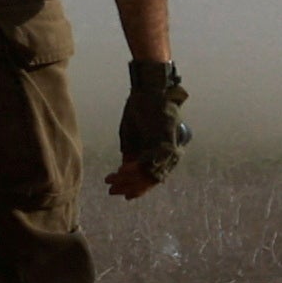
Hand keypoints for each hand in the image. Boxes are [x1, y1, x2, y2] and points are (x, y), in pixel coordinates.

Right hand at [108, 59, 185, 197]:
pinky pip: (150, 161)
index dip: (135, 187)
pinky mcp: (165, 140)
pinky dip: (135, 168)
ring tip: (114, 181)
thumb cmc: (141, 109)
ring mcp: (169, 147)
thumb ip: (132, 154)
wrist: (149, 89)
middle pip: (152, 179)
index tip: (118, 193)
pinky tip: (121, 170)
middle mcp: (170, 153)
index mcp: (162, 152)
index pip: (151, 177)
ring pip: (151, 173)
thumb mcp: (132, 136)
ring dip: (131, 179)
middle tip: (112, 191)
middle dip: (130, 186)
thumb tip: (125, 171)